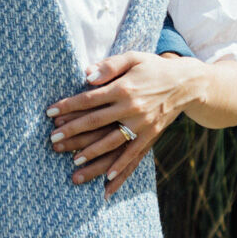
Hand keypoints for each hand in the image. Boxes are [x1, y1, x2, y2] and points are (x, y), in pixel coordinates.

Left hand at [47, 51, 198, 195]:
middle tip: (53, 140)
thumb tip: (86, 75)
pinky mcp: (151, 136)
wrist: (186, 83)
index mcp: (124, 88)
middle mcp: (132, 108)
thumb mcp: (133, 57)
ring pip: (113, 143)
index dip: (68, 106)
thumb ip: (109, 65)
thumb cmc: (153, 67)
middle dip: (73, 132)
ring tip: (74, 163)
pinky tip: (107, 179)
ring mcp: (142, 125)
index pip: (89, 99)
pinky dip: (121, 168)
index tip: (50, 113)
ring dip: (93, 154)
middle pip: (96, 122)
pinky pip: (134, 155)